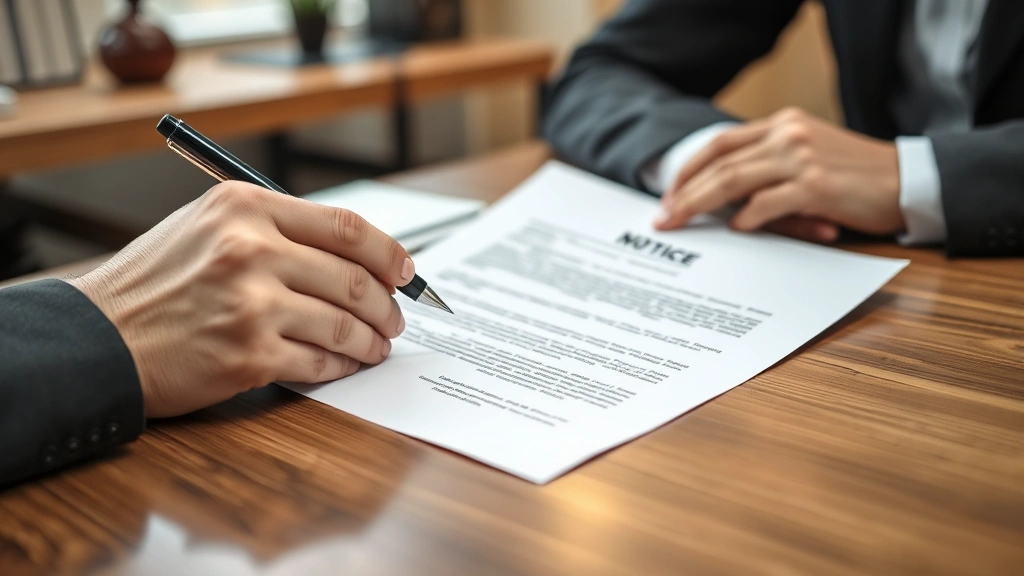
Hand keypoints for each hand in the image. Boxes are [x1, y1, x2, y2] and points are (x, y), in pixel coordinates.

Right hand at [68, 182, 412, 417]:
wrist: (99, 339)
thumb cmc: (155, 283)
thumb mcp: (208, 227)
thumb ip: (275, 229)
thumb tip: (352, 255)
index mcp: (244, 207)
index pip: (346, 227)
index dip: (389, 252)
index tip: (407, 272)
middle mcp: (251, 249)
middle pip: (355, 279)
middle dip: (388, 306)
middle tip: (394, 320)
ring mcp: (252, 304)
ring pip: (345, 325)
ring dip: (371, 341)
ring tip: (375, 347)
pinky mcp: (249, 355)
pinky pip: (320, 362)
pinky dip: (340, 366)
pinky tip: (342, 365)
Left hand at [654, 107, 903, 241]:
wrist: (909, 180)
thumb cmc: (857, 178)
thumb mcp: (808, 160)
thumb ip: (769, 171)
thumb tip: (723, 203)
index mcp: (782, 124)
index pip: (720, 144)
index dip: (689, 169)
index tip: (669, 193)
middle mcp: (787, 134)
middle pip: (718, 163)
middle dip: (683, 191)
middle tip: (663, 216)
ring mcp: (801, 157)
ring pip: (732, 181)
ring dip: (699, 205)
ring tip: (680, 223)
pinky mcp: (816, 185)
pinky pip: (766, 203)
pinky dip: (747, 218)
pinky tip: (737, 230)